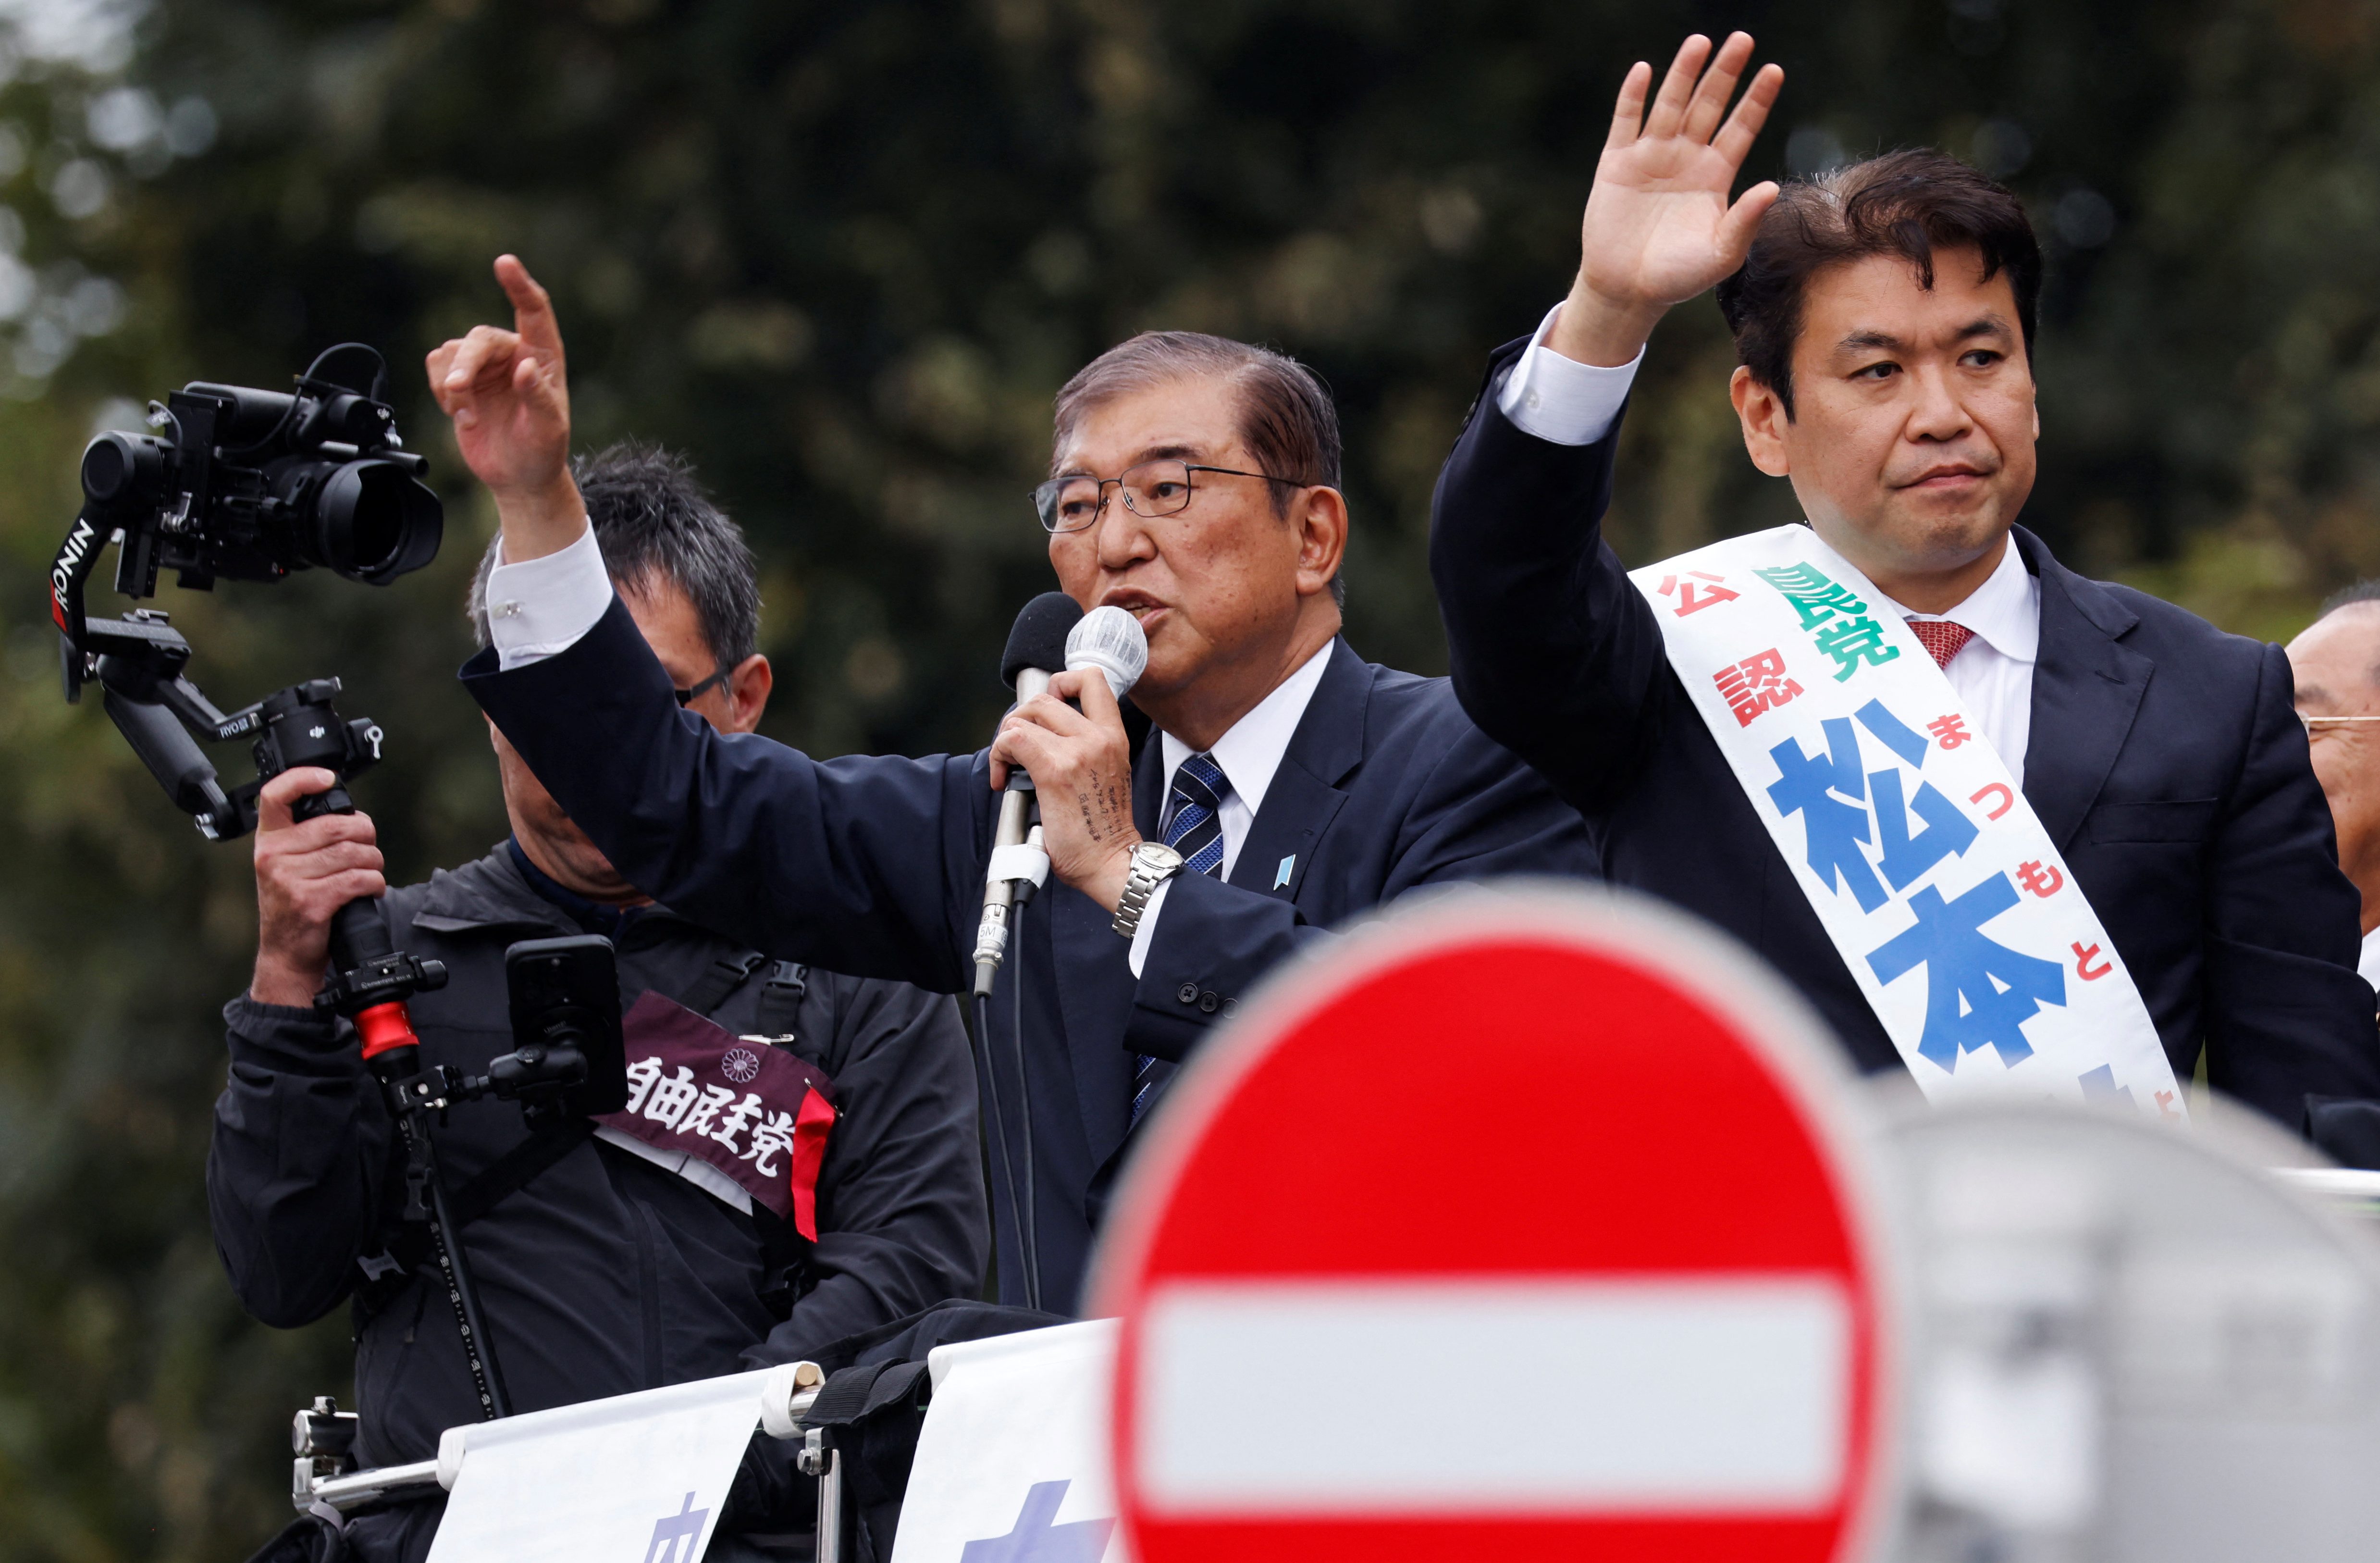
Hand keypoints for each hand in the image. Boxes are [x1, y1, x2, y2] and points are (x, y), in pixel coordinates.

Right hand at [250, 768, 384, 1008]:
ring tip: (369, 872)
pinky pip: (358, 879)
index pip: (275, 795)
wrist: (286, 955)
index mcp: (268, 841)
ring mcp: (289, 879)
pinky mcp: (310, 901)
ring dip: (374, 862)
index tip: (328, 779)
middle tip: (368, 850)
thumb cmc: (294, 905)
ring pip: (353, 852)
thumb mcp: (286, 866)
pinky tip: (370, 890)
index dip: (303, 778)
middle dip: (366, 835)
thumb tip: (349, 814)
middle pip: (337, 825)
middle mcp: (273, 856)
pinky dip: (374, 883)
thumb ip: (306, 838)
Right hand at [426, 254, 584, 559]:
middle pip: (479, 338)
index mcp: (542, 356)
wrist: (518, 475)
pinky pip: (437, 366)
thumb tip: (525, 367)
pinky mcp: (460, 378)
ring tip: (467, 416)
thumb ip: (538, 397)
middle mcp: (512, 353)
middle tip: (459, 395)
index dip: (519, 284)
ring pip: (452, 352)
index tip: (504, 262)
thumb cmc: (542, 451)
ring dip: (451, 384)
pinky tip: (459, 412)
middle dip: (465, 365)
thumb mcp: (549, 429)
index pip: (533, 310)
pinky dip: (441, 390)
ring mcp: (484, 365)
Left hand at [989, 669, 1142, 912]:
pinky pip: (1013, 741)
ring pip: (1024, 717)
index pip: (1091, 679)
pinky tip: (1003, 780)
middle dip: (1021, 718)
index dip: (1062, 682)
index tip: (1048, 707)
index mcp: (1113, 737)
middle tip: (1017, 748)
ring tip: (1009, 766)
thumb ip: (1085, 750)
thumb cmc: (1103, 830)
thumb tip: (1044, 736)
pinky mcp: (1054, 771)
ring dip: (1006, 740)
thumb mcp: (1107, 775)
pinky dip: (999, 757)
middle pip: (1045, 697)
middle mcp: (1097, 738)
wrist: (1110, 862)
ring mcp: (1076, 752)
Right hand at [1552, 32, 1783, 366]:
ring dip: (1684, 74)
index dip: (1756, 99)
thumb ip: (1745, 221)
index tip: (1774, 70)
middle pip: (1709, 106)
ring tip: (1700, 42)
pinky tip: (1644, 70)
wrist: (1627, 290)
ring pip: (1671, 105)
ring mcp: (1650, 157)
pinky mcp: (1616, 164)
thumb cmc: (1679, 277)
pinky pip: (1626, 123)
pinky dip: (1633, 97)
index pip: (1741, 127)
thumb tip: (1772, 187)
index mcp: (1715, 175)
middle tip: (1742, 40)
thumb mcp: (1721, 254)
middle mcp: (1686, 158)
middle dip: (1724, 73)